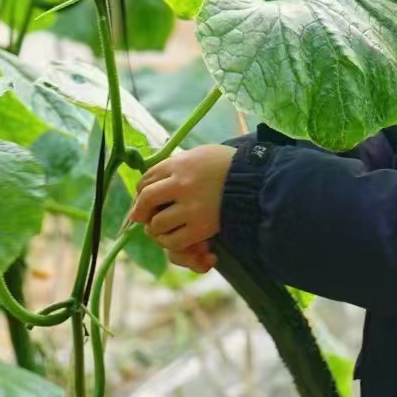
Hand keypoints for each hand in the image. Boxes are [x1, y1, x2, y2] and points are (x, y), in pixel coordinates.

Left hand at [126, 145, 235, 273]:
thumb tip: (151, 182)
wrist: (255, 181)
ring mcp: (191, 208)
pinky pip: (174, 240)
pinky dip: (170, 241)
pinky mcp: (201, 227)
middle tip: (142, 216)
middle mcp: (181, 184)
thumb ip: (175, 165)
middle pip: (147, 199)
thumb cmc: (227, 165)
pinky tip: (175, 236)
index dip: (141, 191)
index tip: (143, 198)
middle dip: (141, 209)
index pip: (147, 178)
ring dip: (156, 227)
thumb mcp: (199, 155)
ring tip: (162, 226)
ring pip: (157, 223)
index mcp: (180, 164)